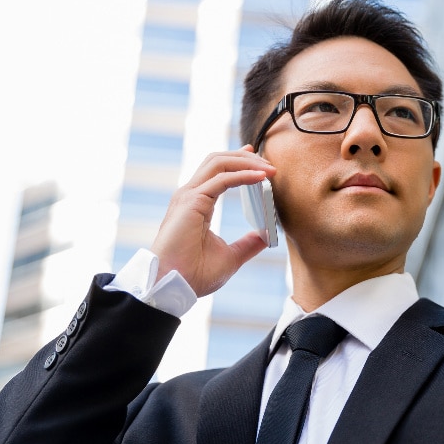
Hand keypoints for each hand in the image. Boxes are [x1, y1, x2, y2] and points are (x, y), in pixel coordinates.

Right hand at [151, 146, 275, 297]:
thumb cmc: (193, 275)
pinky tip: (261, 178)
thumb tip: (265, 237)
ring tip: (269, 169)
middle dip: (245, 157)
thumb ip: (246, 244)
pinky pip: (222, 179)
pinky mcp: (192, 202)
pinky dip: (243, 175)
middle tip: (269, 163)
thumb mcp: (229, 257)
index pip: (216, 171)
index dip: (237, 161)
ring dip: (246, 161)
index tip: (258, 159)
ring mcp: (189, 196)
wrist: (174, 286)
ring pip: (218, 162)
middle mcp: (190, 195)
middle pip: (217, 160)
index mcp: (196, 204)